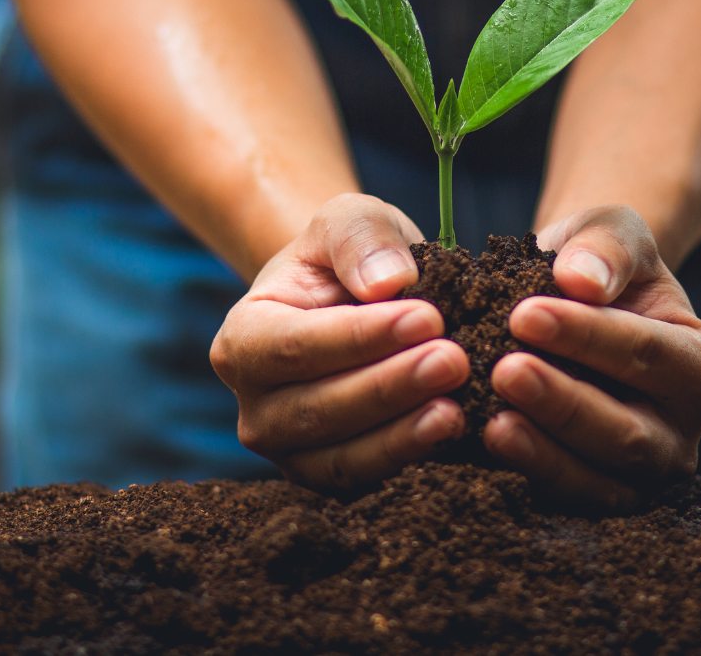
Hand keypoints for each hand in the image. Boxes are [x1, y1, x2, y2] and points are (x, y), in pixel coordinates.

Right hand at [210, 193, 468, 493]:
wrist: (358, 301)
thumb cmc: (348, 258)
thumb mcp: (350, 220)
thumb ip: (361, 238)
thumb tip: (387, 283)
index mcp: (242, 340)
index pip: (297, 345)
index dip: (362, 336)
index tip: (428, 317)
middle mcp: (253, 407)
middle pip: (318, 408)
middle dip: (390, 386)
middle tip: (454, 362)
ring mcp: (289, 451)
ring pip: (340, 456)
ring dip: (401, 435)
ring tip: (457, 408)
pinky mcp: (331, 477)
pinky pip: (365, 480)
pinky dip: (408, 460)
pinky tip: (455, 433)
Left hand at [483, 205, 700, 514]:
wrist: (573, 305)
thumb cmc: (599, 267)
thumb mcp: (611, 233)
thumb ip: (607, 247)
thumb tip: (583, 279)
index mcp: (699, 369)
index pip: (648, 354)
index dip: (588, 337)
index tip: (525, 314)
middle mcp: (680, 433)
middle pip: (628, 431)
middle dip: (563, 403)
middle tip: (505, 370)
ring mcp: (639, 477)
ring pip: (598, 481)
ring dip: (543, 453)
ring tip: (492, 422)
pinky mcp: (594, 496)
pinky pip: (563, 498)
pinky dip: (525, 475)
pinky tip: (483, 443)